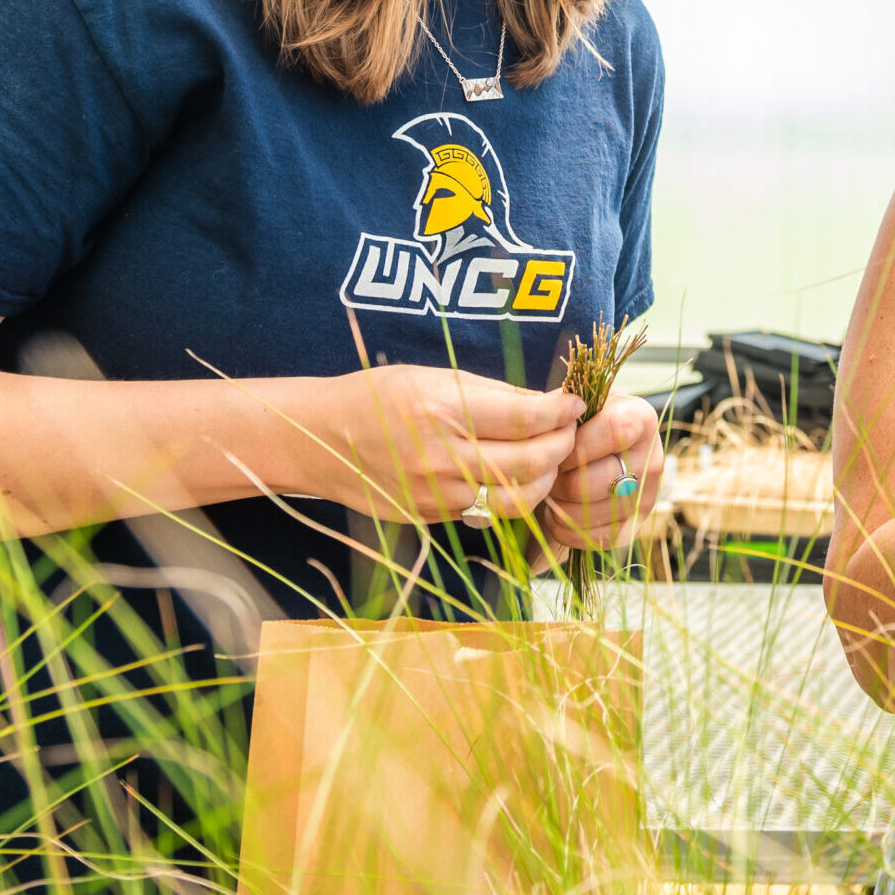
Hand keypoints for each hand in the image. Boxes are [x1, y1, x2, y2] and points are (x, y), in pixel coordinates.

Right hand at [319, 365, 581, 525]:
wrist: (320, 440)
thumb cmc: (379, 397)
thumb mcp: (436, 378)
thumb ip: (496, 394)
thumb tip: (552, 402)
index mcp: (443, 412)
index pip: (526, 418)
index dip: (561, 412)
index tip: (574, 403)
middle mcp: (440, 458)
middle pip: (530, 463)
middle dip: (563, 446)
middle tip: (570, 431)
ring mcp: (435, 494)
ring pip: (516, 499)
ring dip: (545, 480)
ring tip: (550, 457)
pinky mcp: (431, 517)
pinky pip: (487, 512)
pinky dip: (511, 496)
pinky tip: (516, 477)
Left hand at [540, 393, 661, 549]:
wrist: (589, 454)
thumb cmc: (576, 425)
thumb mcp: (572, 405)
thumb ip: (561, 407)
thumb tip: (551, 419)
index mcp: (641, 419)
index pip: (616, 431)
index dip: (577, 443)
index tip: (556, 446)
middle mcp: (653, 460)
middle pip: (597, 480)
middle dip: (559, 480)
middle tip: (546, 475)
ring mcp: (646, 498)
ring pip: (590, 513)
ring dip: (558, 507)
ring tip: (550, 492)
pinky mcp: (633, 528)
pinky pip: (593, 539)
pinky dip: (565, 530)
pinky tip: (558, 513)